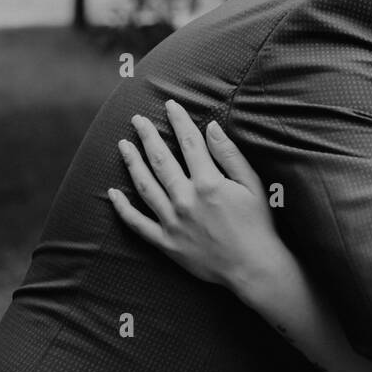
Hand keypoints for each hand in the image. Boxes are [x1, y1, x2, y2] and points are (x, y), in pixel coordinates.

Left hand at [108, 100, 284, 290]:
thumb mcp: (252, 185)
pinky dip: (123, 209)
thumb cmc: (258, 224)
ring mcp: (173, 222)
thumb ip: (229, 155)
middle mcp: (186, 199)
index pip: (189, 143)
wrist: (253, 267)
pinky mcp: (166, 243)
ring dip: (132, 163)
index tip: (170, 104)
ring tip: (123, 145)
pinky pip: (137, 224)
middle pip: (160, 160)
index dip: (178, 121)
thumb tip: (212, 127)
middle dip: (148, 136)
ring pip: (145, 186)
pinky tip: (113, 194)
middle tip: (137, 119)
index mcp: (208, 183)